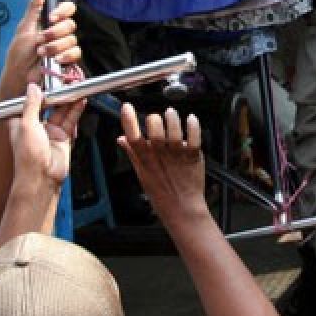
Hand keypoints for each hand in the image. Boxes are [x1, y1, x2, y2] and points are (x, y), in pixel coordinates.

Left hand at [0, 0, 81, 94]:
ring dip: (56, 46)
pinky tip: (56, 59)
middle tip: (41, 40)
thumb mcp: (25, 28)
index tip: (51, 18)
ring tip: (42, 53)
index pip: (67, 9)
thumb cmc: (18, 54)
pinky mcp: (68, 60)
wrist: (20, 76)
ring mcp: (64, 47)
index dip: (62, 11)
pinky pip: (76, 53)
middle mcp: (58, 33)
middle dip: (55, 33)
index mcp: (49, 23)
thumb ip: (34, 7)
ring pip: (72, 39)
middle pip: (70, 24)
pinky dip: (66, 55)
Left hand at [8, 84, 85, 185]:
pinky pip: (70, 120)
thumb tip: (32, 88)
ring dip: (69, 100)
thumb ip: (32, 105)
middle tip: (66, 82)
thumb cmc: (28, 157)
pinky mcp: (63, 138)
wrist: (41, 178)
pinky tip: (80, 101)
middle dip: (58, 94)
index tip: (48, 81)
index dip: (40, 91)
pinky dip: (75, 110)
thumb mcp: (26, 125)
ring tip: (76, 88)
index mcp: (22, 122)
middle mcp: (36, 126)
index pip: (31, 102)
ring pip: (61, 111)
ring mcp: (50, 132)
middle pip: (49, 105)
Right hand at [117, 104, 205, 223]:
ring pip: (174, 133)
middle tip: (157, 117)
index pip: (133, 139)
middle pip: (154, 133)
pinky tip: (191, 118)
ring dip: (172, 119)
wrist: (182, 209)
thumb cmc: (161, 192)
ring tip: (171, 113)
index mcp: (145, 161)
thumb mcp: (142, 173)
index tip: (126, 107)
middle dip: (154, 119)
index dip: (128, 121)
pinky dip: (193, 127)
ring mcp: (177, 157)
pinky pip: (194, 139)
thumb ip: (132, 153)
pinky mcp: (192, 158)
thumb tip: (121, 139)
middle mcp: (160, 157)